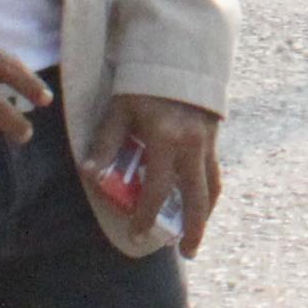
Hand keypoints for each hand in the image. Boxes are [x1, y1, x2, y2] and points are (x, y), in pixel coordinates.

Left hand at [87, 92, 225, 258]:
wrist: (177, 54)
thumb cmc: (142, 82)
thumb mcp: (119, 109)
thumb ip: (107, 142)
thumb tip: (92, 174)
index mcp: (166, 138)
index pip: (157, 190)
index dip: (147, 216)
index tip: (139, 235)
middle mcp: (191, 144)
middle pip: (197, 197)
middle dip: (193, 229)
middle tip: (187, 253)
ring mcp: (207, 142)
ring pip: (212, 186)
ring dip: (206, 214)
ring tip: (196, 235)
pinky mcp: (214, 137)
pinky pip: (215, 172)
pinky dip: (209, 192)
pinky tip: (202, 203)